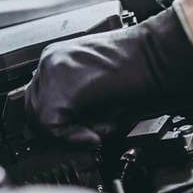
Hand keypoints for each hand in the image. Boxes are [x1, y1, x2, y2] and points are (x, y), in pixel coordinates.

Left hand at [24, 5, 192, 147]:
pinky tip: (101, 129)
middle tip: (91, 131)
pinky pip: (53, 126)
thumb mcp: (97, 86)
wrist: (159, 55)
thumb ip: (74, 103)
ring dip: (70, 133)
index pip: (38, 98)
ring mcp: (54, 71)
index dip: (58, 122)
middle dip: (60, 129)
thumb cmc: (139, 69)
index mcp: (57, 58)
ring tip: (101, 126)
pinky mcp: (63, 87)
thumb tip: (63, 130)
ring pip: (41, 120)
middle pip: (33, 110)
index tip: (81, 129)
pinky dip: (75, 137)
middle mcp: (50, 61)